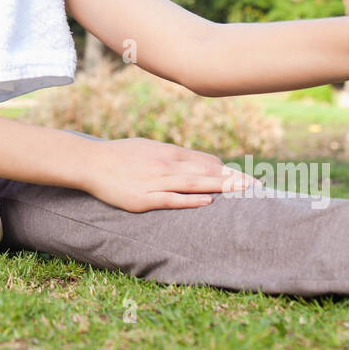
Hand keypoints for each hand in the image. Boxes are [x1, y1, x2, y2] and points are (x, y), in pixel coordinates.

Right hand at [81, 136, 258, 212]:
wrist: (91, 162)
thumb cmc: (120, 156)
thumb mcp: (150, 148)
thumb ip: (173, 155)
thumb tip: (196, 162)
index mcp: (168, 153)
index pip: (205, 162)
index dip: (226, 170)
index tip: (247, 177)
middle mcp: (166, 165)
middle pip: (205, 172)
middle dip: (232, 179)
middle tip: (257, 185)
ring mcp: (155, 181)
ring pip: (194, 184)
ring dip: (220, 187)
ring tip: (242, 191)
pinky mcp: (143, 198)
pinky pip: (171, 199)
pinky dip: (190, 200)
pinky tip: (207, 202)